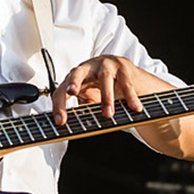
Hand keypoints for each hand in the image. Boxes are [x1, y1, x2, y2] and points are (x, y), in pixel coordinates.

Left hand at [51, 54, 169, 124]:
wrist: (127, 75)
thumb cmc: (102, 87)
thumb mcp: (89, 98)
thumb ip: (80, 109)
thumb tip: (71, 128)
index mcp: (75, 77)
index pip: (62, 89)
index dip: (59, 105)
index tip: (60, 121)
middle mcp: (88, 68)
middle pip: (77, 73)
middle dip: (74, 82)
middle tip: (72, 92)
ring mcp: (106, 65)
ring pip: (104, 78)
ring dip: (106, 97)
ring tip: (108, 114)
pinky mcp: (123, 67)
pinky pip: (126, 83)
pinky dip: (130, 96)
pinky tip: (134, 107)